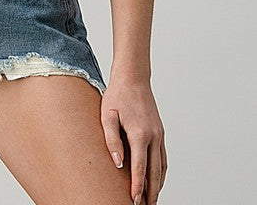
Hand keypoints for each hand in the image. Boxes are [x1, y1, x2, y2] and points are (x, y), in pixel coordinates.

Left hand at [100, 76, 166, 203]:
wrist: (133, 78)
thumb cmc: (117, 95)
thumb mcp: (107, 115)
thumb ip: (112, 140)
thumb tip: (118, 163)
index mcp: (140, 134)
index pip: (140, 168)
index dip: (138, 187)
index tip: (134, 201)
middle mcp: (153, 136)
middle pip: (155, 173)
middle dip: (150, 193)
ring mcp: (159, 135)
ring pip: (161, 168)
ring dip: (157, 186)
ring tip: (150, 200)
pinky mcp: (160, 132)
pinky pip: (163, 158)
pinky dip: (161, 173)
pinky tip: (156, 181)